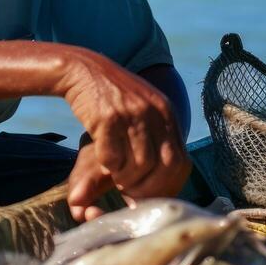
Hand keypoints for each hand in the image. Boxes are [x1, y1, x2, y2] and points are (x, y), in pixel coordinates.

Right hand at [58, 48, 190, 212]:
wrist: (83, 70)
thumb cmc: (113, 97)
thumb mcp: (143, 110)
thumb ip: (155, 140)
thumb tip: (160, 183)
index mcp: (167, 112)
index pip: (181, 162)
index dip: (168, 185)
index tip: (150, 194)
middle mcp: (154, 112)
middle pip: (164, 166)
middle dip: (147, 187)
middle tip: (130, 191)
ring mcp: (132, 114)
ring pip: (139, 166)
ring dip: (125, 178)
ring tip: (115, 174)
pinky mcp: (108, 118)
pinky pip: (113, 158)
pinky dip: (108, 166)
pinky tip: (103, 159)